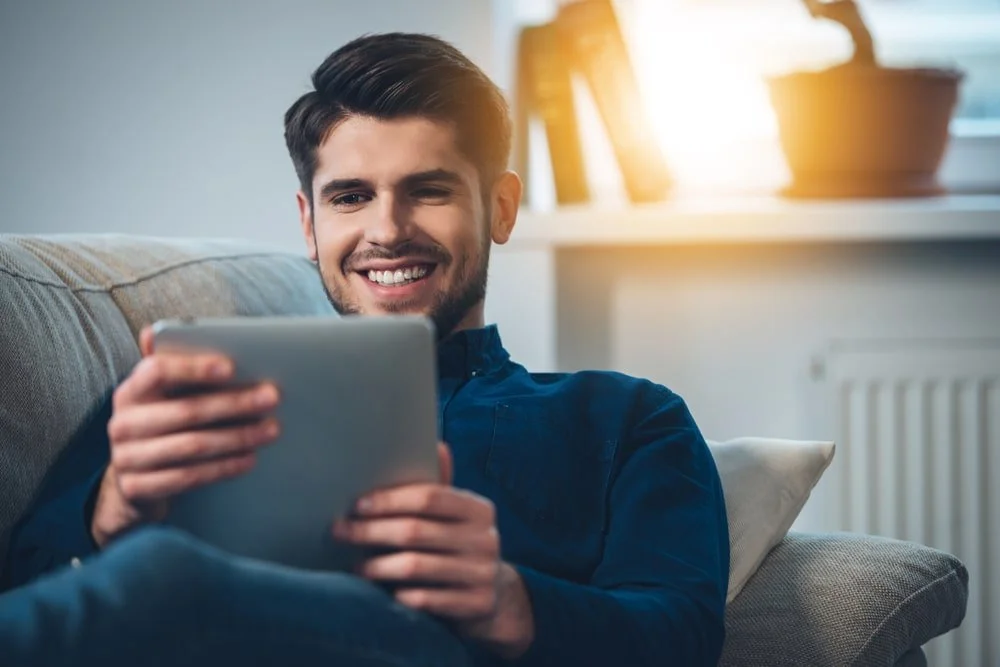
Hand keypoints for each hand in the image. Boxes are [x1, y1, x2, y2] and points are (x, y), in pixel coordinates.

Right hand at [91, 325, 280, 546]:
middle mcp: (123, 423)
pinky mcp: (138, 488)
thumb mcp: (163, 397)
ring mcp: (127, 458)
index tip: (231, 366)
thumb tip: (162, 330)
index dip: (194, 368)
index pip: (157, 371)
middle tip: (272, 397)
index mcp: (130, 391)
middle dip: (234, 403)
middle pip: (186, 410)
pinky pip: (189, 477)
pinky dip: (224, 467)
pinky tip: (249, 459)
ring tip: (271, 430)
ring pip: (192, 446)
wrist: (134, 484)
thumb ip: (172, 366)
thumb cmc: (161, 426)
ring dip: (238, 437)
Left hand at [333, 443, 534, 657]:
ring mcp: (482, 573)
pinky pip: (427, 599)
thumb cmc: (458, 545)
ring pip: (415, 566)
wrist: (493, 594)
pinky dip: (401, 595)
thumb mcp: (455, 516)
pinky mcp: (477, 604)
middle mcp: (486, 539)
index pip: (429, 497)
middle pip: (415, 531)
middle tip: (340, 532)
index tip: (357, 505)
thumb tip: (437, 445)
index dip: (389, 500)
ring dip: (377, 566)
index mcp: (479, 509)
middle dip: (371, 531)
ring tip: (356, 565)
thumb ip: (440, 486)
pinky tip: (384, 592)